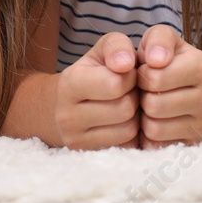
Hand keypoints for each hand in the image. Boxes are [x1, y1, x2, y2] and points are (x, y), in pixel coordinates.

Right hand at [54, 32, 139, 149]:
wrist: (71, 102)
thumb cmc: (97, 70)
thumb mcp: (104, 49)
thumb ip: (117, 46)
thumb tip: (125, 64)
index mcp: (69, 84)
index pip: (117, 84)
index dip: (131, 76)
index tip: (127, 74)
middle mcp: (66, 116)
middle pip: (125, 109)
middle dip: (134, 97)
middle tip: (128, 92)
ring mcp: (75, 140)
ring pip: (128, 130)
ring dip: (136, 116)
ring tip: (125, 105)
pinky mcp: (89, 156)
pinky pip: (127, 147)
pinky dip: (132, 135)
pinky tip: (123, 122)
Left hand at [136, 25, 201, 147]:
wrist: (193, 87)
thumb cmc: (168, 61)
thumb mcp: (163, 40)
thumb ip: (157, 39)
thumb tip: (156, 60)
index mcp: (201, 66)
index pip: (153, 78)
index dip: (141, 75)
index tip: (147, 72)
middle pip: (153, 105)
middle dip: (142, 98)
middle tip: (148, 91)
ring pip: (154, 129)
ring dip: (144, 119)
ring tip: (151, 107)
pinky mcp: (193, 143)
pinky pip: (157, 147)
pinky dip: (149, 138)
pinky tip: (156, 123)